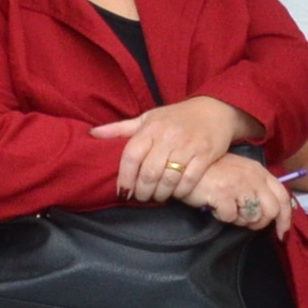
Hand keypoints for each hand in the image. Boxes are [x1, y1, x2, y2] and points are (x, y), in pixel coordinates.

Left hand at [93, 96, 256, 203]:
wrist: (215, 110)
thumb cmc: (176, 117)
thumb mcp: (148, 118)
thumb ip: (120, 129)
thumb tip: (92, 133)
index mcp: (151, 127)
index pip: (131, 155)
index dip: (124, 177)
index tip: (123, 192)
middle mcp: (168, 136)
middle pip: (149, 172)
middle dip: (142, 191)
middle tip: (141, 197)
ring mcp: (188, 145)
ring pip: (168, 178)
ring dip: (160, 194)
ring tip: (157, 196)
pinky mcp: (205, 154)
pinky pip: (189, 180)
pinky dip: (180, 192)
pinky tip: (176, 193)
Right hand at [189, 154, 295, 236]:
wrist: (185, 166)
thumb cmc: (211, 172)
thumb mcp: (239, 173)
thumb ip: (255, 187)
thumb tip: (270, 211)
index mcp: (259, 172)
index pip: (283, 196)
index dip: (285, 218)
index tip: (282, 234)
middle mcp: (253, 177)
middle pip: (271, 211)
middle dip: (259, 223)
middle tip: (243, 220)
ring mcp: (240, 185)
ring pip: (252, 217)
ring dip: (239, 220)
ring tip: (226, 209)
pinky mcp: (225, 194)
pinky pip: (232, 218)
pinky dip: (223, 217)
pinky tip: (215, 207)